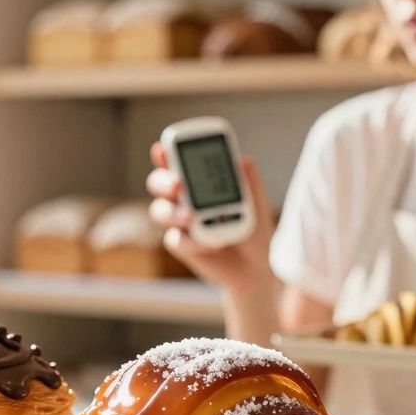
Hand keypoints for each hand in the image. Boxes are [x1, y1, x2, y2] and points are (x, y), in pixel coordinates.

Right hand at [146, 142, 275, 292]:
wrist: (258, 265)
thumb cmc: (254, 228)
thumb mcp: (256, 202)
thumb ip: (248, 180)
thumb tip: (243, 160)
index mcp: (197, 182)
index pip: (175, 163)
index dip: (164, 155)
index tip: (161, 149)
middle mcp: (182, 200)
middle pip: (157, 184)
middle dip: (162, 181)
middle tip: (178, 184)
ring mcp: (180, 224)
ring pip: (159, 211)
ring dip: (172, 212)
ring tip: (192, 216)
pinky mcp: (183, 247)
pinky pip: (176, 240)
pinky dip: (192, 241)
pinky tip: (213, 243)